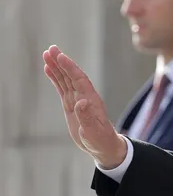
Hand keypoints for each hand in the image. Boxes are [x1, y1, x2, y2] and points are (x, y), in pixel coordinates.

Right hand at [43, 45, 125, 168]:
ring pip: (65, 80)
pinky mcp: (71, 105)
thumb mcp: (94, 131)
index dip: (70, 68)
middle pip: (71, 76)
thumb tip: (81, 103)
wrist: (103, 146)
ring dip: (57, 67)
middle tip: (50, 49)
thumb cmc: (101, 139)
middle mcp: (84, 96)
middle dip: (62, 62)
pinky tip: (48, 69)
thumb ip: (87, 117)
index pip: (79, 79)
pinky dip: (55, 78)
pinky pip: (62, 88)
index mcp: (91, 100)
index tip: (60, 56)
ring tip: (46, 54)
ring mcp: (77, 100)